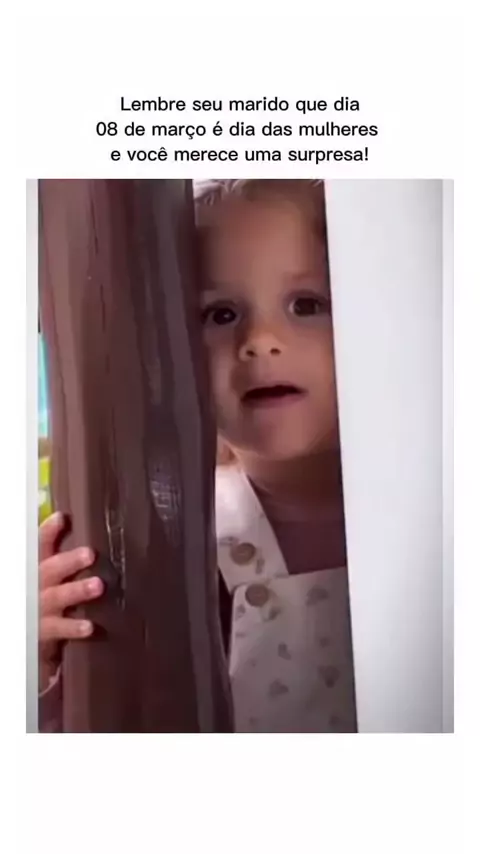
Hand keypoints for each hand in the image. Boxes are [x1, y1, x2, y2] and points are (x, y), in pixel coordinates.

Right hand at [39, 512, 103, 691]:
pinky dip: (74, 627)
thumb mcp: (47, 569)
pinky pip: (59, 628)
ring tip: (97, 585)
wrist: (28, 627)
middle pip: (51, 568)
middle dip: (69, 561)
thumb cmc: (42, 592)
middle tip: (89, 554)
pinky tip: (89, 626)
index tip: (62, 518)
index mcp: (38, 564)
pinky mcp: (44, 629)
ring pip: (57, 596)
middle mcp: (36, 582)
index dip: (49, 531)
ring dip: (77, 591)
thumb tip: (74, 521)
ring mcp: (39, 606)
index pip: (40, 544)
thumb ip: (57, 548)